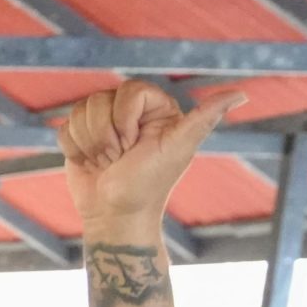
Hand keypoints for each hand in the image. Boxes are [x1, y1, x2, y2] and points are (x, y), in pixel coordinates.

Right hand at [57, 81, 245, 238]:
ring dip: (89, 144)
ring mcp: (103, 124)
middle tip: (120, 158)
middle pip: (98, 99)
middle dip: (105, 136)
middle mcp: (130, 111)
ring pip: (79, 112)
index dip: (124, 119)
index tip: (134, 146)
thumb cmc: (148, 185)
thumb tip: (242, 94)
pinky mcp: (80, 138)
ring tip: (106, 163)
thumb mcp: (178, 149)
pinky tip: (90, 163)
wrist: (115, 216)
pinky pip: (64, 128)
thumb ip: (204, 119)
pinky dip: (74, 150)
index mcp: (156, 108)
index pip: (128, 91)